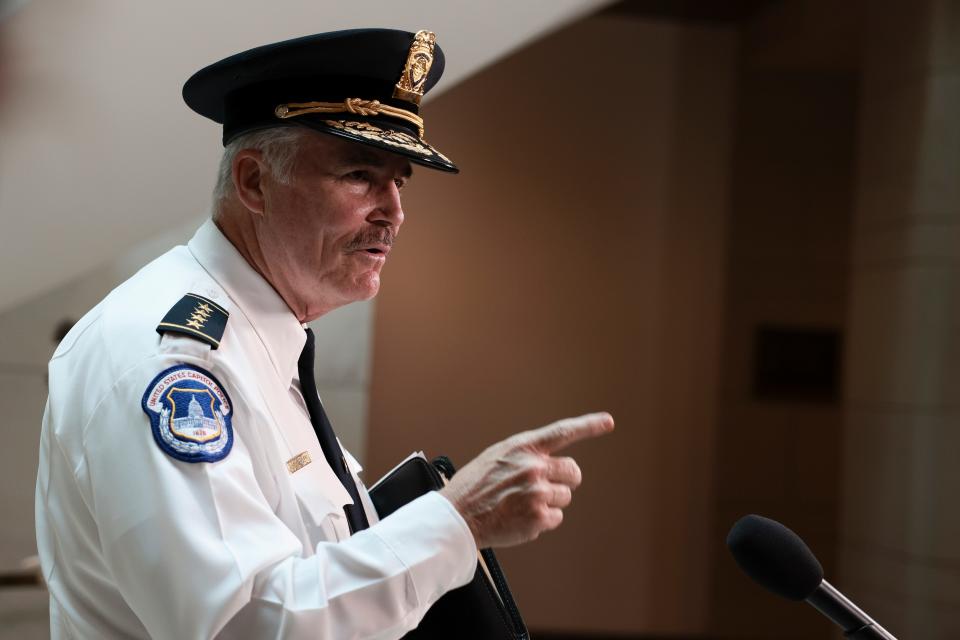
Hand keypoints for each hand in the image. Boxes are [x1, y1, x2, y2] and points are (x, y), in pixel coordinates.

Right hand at [439, 412, 613, 548]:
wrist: (457, 517)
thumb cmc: (473, 487)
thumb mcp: (497, 457)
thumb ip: (525, 455)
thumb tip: (547, 462)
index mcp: (523, 448)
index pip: (562, 432)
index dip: (588, 426)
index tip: (608, 422)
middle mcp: (534, 467)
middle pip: (573, 472)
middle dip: (564, 480)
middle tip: (543, 487)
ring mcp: (538, 493)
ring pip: (565, 497)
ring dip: (549, 502)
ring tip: (522, 504)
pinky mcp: (539, 518)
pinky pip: (555, 518)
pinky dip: (542, 520)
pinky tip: (520, 517)